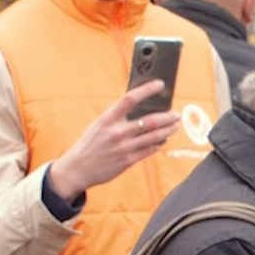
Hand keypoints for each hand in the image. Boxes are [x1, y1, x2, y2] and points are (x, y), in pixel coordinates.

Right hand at [45, 83, 181, 203]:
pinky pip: (149, 150)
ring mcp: (124, 147)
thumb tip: (138, 107)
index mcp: (108, 118)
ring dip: (167, 130)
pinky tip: (162, 141)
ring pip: (153, 136)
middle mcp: (117, 132)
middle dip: (167, 117)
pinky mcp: (128, 161)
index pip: (130, 98)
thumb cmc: (89, 144)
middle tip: (176, 114)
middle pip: (149, 121)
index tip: (160, 85)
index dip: (147, 90)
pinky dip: (157, 144)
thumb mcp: (99, 125)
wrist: (78, 168)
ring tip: (175, 126)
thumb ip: (117, 117)